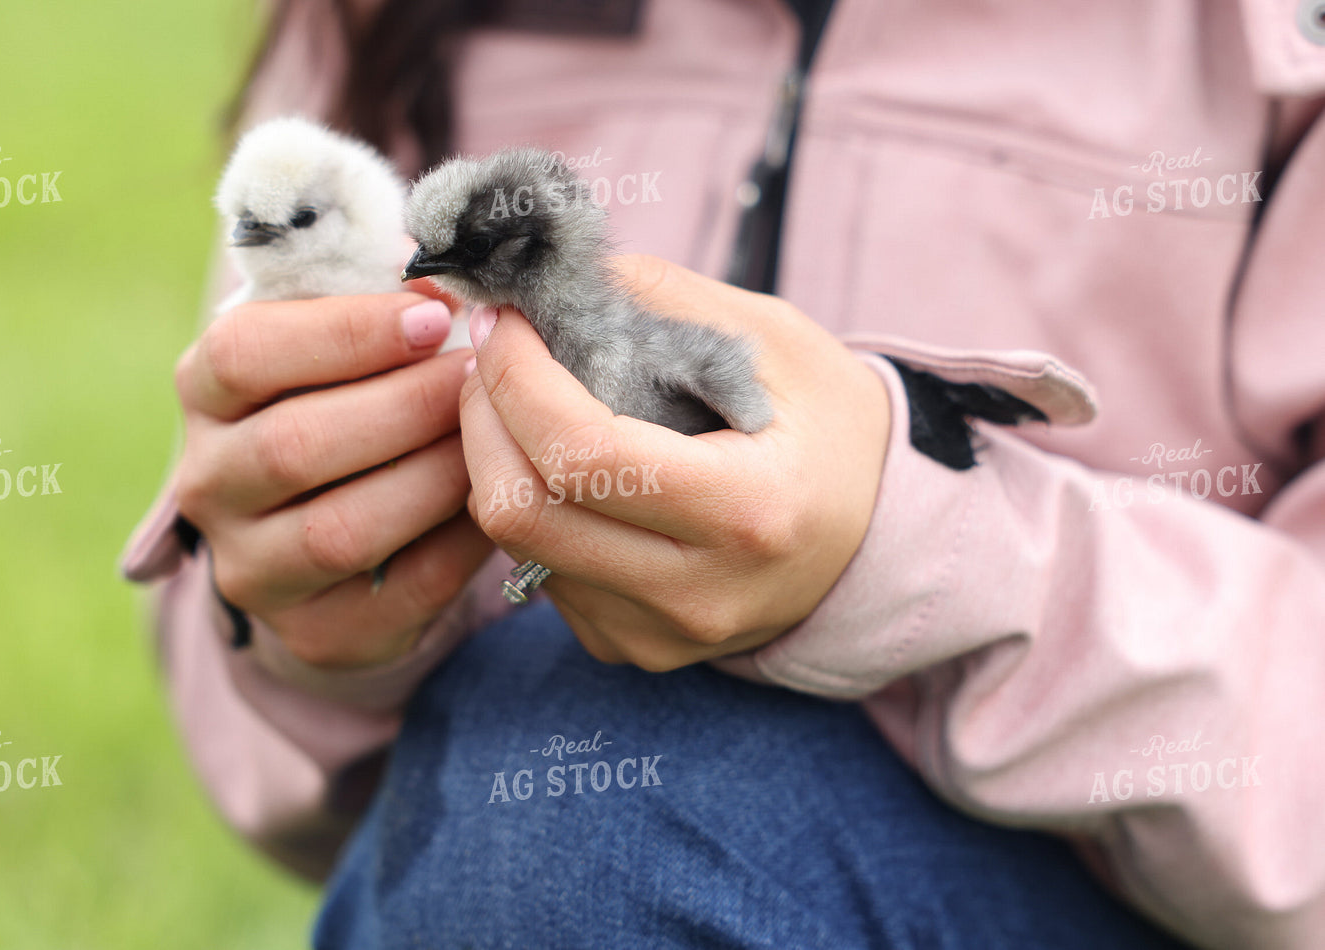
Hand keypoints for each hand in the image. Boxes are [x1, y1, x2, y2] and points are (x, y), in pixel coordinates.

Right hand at [173, 288, 493, 668]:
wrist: (326, 528)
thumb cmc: (348, 399)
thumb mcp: (340, 340)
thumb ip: (376, 303)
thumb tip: (448, 270)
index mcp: (206, 394)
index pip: (245, 354)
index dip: (346, 332)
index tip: (437, 315)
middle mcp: (209, 486)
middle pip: (296, 446)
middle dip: (406, 405)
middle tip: (483, 377)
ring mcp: (252, 570)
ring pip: (341, 530)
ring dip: (433, 476)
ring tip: (494, 436)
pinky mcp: (313, 633)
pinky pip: (398, 591)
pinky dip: (459, 544)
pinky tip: (496, 500)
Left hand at [459, 254, 889, 671]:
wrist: (875, 539)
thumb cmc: (828, 427)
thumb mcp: (774, 341)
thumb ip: (664, 299)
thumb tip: (552, 277)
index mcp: (747, 513)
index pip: (582, 453)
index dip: (517, 379)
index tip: (505, 322)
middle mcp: (697, 593)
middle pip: (523, 512)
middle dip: (482, 418)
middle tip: (493, 355)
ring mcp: (659, 633)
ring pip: (515, 547)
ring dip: (494, 460)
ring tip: (519, 400)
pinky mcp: (630, 648)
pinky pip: (538, 574)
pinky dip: (530, 508)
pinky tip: (558, 467)